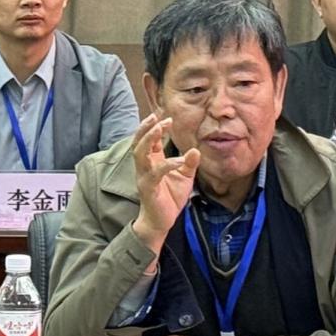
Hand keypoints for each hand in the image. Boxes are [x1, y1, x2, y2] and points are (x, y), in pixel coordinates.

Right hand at [132, 114, 199, 252]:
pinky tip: (181, 160)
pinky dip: (168, 164)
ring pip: (140, 153)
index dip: (153, 126)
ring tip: (160, 127)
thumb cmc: (170, 197)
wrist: (162, 221)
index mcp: (151, 161)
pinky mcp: (149, 188)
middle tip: (157, 115)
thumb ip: (190, 163)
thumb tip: (196, 149)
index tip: (164, 114)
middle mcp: (144, 166)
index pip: (147, 139)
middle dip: (146, 127)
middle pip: (139, 142)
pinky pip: (156, 172)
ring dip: (149, 138)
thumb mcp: (184, 177)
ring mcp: (144, 176)